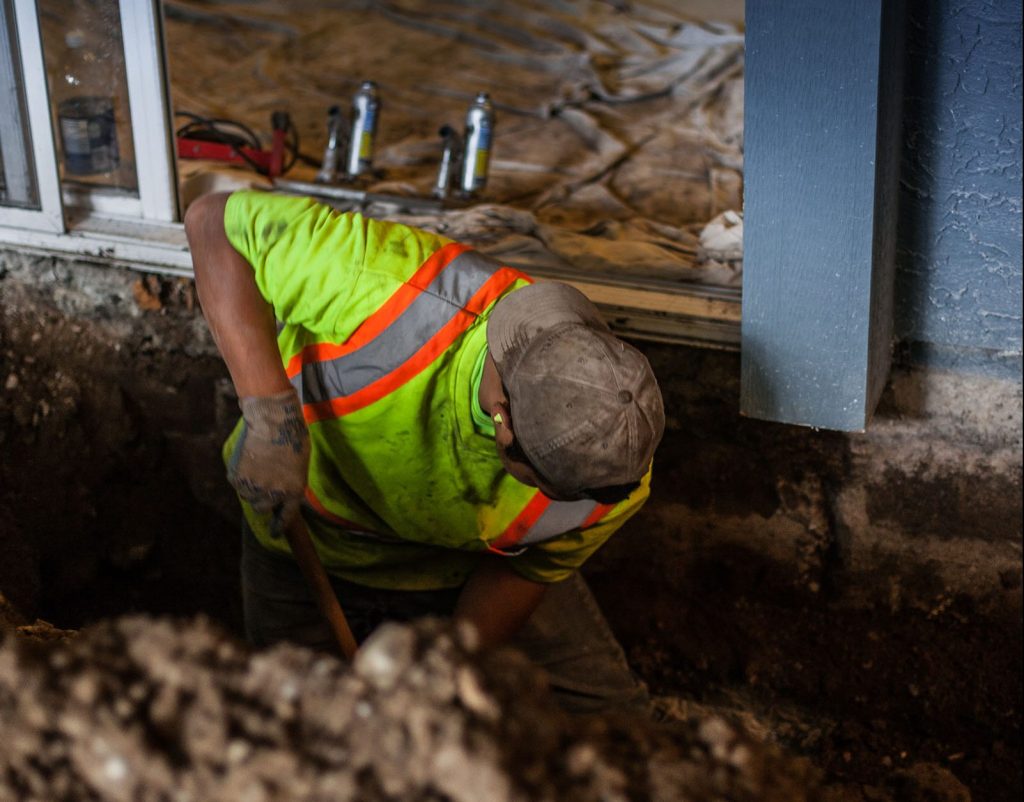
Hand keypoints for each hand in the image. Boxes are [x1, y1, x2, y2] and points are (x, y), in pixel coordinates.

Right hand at [228, 388, 309, 523]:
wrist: (272, 421)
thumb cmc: (291, 437)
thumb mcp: (299, 464)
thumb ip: (290, 482)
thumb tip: (279, 494)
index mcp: (294, 491)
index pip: (285, 517)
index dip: (278, 527)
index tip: (274, 534)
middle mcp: (273, 494)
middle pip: (262, 508)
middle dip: (263, 499)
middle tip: (264, 483)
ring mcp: (254, 487)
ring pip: (248, 496)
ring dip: (251, 486)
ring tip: (258, 465)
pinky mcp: (237, 478)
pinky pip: (237, 484)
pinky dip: (241, 475)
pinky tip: (248, 459)